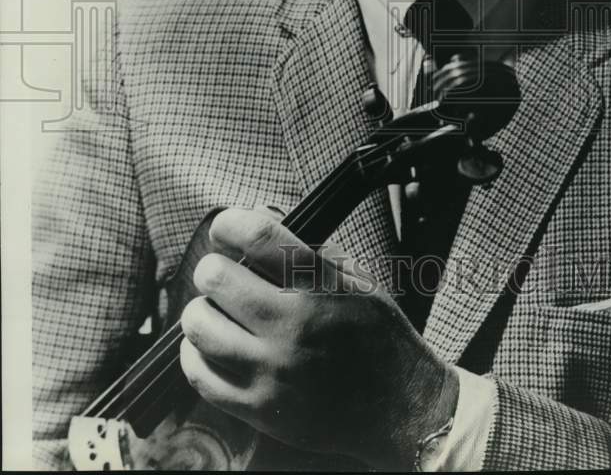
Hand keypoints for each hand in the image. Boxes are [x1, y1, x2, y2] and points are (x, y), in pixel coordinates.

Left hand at [179, 207, 458, 469]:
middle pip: (217, 279)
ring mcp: (273, 371)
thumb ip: (310, 249)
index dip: (231, 224)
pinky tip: (209, 347)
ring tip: (213, 311)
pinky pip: (200, 377)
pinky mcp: (260, 410)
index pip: (258, 237)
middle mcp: (293, 327)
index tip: (226, 228)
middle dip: (213, 269)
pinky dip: (195, 355)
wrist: (400, 406)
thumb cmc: (378, 336)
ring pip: (201, 327)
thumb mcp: (358, 279)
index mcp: (320, 287)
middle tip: (220, 274)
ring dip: (201, 311)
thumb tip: (262, 215)